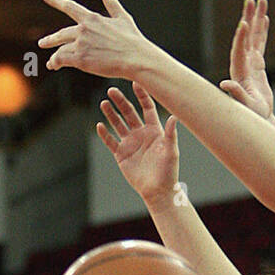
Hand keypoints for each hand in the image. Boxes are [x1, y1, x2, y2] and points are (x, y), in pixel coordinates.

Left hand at [40, 0, 145, 79]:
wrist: (135, 58)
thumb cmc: (133, 40)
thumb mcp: (122, 17)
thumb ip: (111, 2)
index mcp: (92, 18)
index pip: (69, 6)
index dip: (55, 0)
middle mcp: (83, 29)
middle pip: (61, 34)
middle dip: (51, 39)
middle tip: (42, 43)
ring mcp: (81, 44)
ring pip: (61, 49)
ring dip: (54, 56)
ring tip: (51, 63)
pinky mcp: (80, 59)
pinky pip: (62, 59)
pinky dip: (56, 62)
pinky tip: (54, 66)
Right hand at [97, 83, 179, 206]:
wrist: (158, 191)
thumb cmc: (169, 172)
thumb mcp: (172, 151)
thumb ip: (171, 134)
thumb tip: (174, 117)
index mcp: (154, 130)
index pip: (147, 108)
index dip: (141, 95)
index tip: (135, 82)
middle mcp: (141, 134)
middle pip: (129, 113)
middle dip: (121, 102)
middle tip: (111, 90)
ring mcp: (130, 143)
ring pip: (118, 124)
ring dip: (111, 114)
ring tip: (104, 103)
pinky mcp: (121, 154)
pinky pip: (110, 142)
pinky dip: (105, 134)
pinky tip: (100, 125)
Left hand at [219, 0, 273, 118]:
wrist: (258, 119)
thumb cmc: (252, 115)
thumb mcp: (246, 106)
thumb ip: (236, 94)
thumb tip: (224, 84)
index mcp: (239, 72)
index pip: (239, 50)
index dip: (241, 37)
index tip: (244, 23)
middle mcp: (242, 64)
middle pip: (245, 37)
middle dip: (248, 18)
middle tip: (251, 0)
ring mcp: (249, 62)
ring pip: (253, 36)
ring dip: (256, 18)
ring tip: (261, 1)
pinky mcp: (257, 64)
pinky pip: (260, 43)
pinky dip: (262, 30)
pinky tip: (265, 18)